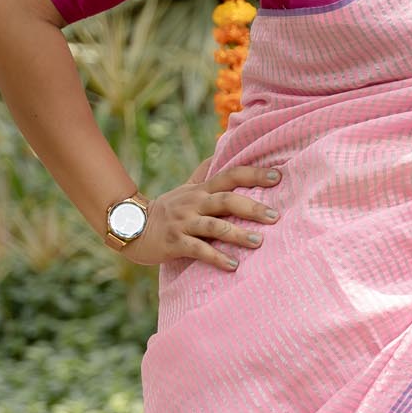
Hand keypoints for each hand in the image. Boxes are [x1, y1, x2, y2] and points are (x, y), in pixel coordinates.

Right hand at [136, 161, 282, 272]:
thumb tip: (221, 147)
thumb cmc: (167, 209)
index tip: (278, 176)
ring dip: (237, 234)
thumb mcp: (186, 188)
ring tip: (258, 242)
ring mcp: (184, 223)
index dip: (254, 174)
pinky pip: (199, 250)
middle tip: (275, 216)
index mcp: (201, 190)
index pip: (230, 175)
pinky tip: (233, 265)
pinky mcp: (175, 243)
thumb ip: (204, 172)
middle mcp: (194, 203)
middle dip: (252, 207)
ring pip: (214, 226)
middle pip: (226, 200)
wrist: (133, 227)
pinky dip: (217, 257)